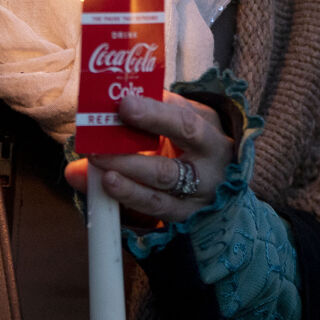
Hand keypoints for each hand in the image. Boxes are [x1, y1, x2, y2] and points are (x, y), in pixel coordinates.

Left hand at [64, 92, 233, 224]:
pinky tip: (106, 195)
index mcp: (211, 140)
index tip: (124, 105)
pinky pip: (150, 218)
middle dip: (129, 161)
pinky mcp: (181, 221)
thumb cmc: (195, 138)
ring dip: (125, 189)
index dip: (154, 115)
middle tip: (96, 150)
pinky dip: (126, 205)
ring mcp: (195, 204)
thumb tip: (117, 98)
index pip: (184, 125)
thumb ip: (156, 107)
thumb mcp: (188, 117)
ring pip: (157, 200)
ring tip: (101, 176)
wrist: (222, 174)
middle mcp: (207, 175)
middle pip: (167, 172)